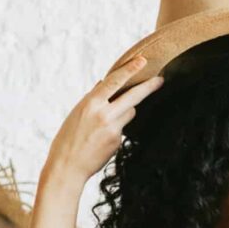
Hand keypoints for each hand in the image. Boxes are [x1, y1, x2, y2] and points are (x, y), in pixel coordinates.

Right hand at [33, 53, 165, 227]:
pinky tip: (101, 139)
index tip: (142, 61)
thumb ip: (92, 99)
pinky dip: (116, 129)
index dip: (129, 69)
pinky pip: (123, 128)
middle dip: (149, 87)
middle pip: (133, 96)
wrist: (67, 167)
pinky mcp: (118, 141)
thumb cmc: (68, 138)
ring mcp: (113, 129)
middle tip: (160, 79)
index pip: (114, 81)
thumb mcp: (76, 113)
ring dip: (125, 111)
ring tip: (104, 123)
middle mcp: (104, 114)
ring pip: (130, 112)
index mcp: (90, 103)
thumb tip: (103, 83)